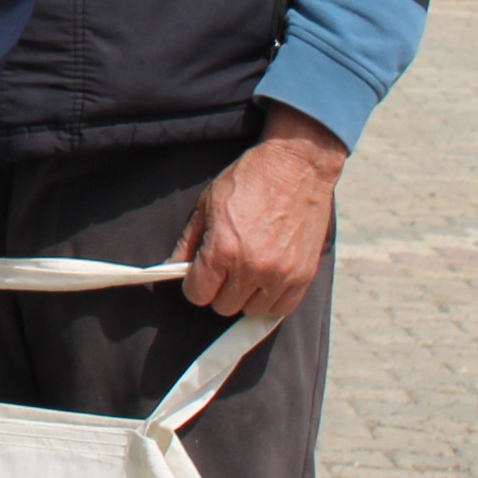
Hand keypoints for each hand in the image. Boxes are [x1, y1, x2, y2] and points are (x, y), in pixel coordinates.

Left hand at [176, 107, 344, 316]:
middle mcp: (252, 268)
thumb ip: (188, 242)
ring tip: (246, 272)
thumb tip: (173, 267)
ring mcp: (281, 274)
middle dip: (218, 289)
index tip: (198, 274)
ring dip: (245, 296)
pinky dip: (271, 300)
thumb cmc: (248, 180)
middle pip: (223, 306)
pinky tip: (265, 281)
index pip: (197, 294)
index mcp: (223, 250)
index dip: (194, 285)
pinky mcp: (304, 275)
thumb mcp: (206, 204)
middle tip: (223, 268)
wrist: (296, 166)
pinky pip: (282, 308)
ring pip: (252, 311)